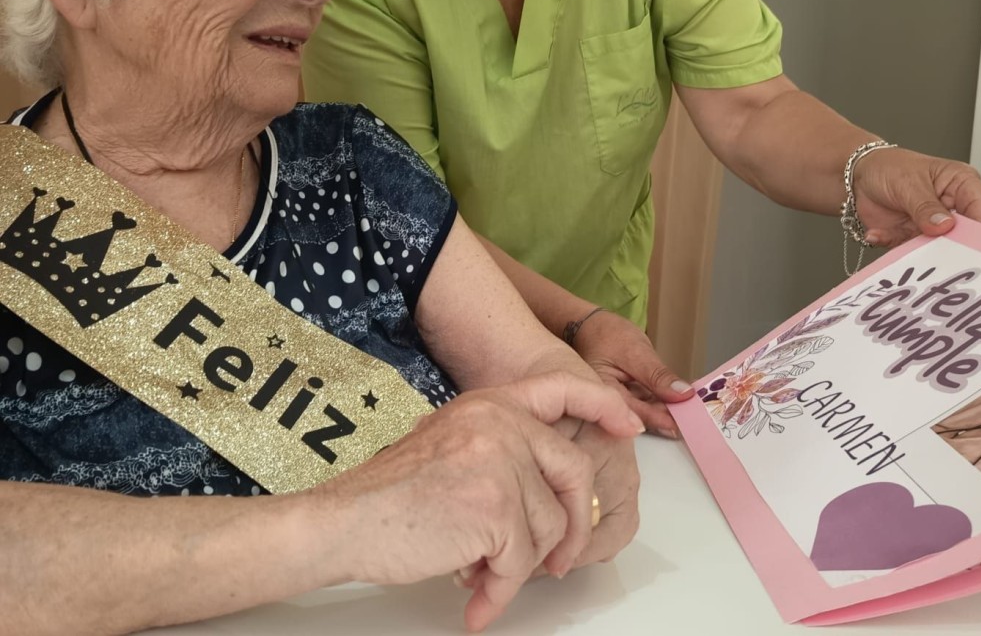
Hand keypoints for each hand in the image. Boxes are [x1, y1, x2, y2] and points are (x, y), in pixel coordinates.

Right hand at [313, 372, 642, 632]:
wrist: (346, 519)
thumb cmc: (392, 492)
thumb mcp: (452, 441)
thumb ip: (502, 449)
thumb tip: (550, 495)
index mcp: (491, 403)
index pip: (561, 387)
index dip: (601, 404)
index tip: (628, 424)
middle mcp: (501, 422)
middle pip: (573, 473)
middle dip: (571, 528)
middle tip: (556, 562)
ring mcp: (501, 460)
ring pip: (549, 528)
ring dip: (519, 566)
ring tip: (482, 574)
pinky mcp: (496, 505)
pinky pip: (522, 562)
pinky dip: (500, 591)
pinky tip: (476, 601)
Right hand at [571, 309, 693, 437]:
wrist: (591, 324)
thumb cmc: (607, 334)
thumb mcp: (635, 352)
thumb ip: (657, 376)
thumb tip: (683, 395)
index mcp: (603, 394)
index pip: (634, 414)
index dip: (662, 419)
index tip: (685, 422)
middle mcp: (608, 404)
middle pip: (640, 417)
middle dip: (667, 417)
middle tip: (694, 418)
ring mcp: (619, 401)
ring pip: (645, 411)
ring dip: (666, 409)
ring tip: (690, 408)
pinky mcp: (627, 395)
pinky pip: (645, 402)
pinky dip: (661, 400)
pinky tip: (678, 399)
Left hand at [853, 147, 980, 248]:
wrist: (858, 176)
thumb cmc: (889, 167)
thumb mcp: (908, 182)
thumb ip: (926, 206)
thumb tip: (944, 225)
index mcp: (961, 184)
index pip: (979, 208)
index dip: (976, 228)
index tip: (966, 243)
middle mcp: (952, 208)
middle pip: (963, 236)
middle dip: (947, 246)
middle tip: (931, 246)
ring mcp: (934, 227)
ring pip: (936, 249)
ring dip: (916, 249)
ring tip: (898, 238)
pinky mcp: (914, 238)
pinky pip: (909, 251)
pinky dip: (891, 243)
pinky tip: (877, 233)